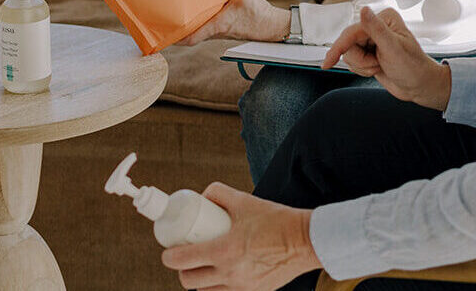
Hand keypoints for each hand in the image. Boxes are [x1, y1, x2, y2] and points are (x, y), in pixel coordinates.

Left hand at [162, 183, 319, 290]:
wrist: (305, 240)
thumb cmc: (277, 220)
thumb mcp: (246, 201)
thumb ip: (221, 194)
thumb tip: (204, 196)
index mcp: (224, 251)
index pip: (182, 260)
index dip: (169, 256)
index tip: (169, 251)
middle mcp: (229, 274)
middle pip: (189, 281)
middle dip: (182, 270)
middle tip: (186, 257)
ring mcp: (241, 287)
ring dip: (201, 280)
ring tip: (206, 265)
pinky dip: (220, 285)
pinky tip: (225, 272)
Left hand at [178, 0, 291, 44]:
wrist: (273, 26)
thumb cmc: (259, 14)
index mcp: (217, 25)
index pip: (192, 38)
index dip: (176, 38)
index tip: (164, 33)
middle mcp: (217, 32)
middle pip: (192, 34)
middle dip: (179, 27)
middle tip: (167, 16)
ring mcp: (221, 32)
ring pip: (201, 31)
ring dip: (191, 24)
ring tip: (181, 10)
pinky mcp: (227, 29)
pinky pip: (209, 27)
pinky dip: (202, 20)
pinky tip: (202, 8)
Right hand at [324, 7, 451, 110]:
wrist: (420, 86)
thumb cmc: (414, 68)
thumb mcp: (394, 49)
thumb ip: (376, 29)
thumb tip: (364, 10)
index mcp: (384, 19)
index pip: (352, 31)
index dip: (339, 47)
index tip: (328, 62)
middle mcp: (376, 27)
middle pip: (348, 44)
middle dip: (360, 60)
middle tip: (377, 65)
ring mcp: (372, 41)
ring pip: (349, 54)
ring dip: (362, 66)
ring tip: (379, 67)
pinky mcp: (369, 53)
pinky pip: (353, 62)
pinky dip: (362, 70)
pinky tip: (376, 69)